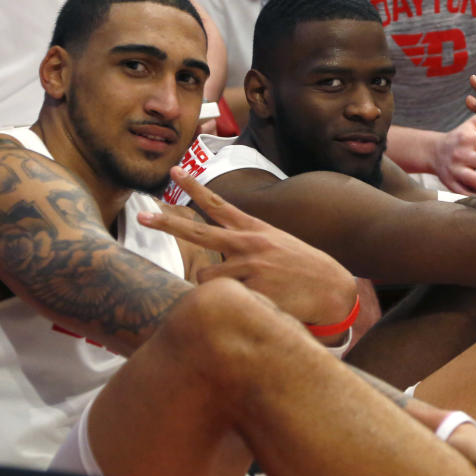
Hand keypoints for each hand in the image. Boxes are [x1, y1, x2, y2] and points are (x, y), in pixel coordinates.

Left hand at [138, 166, 357, 331]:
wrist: (333, 289)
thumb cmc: (306, 270)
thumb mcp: (279, 245)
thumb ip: (249, 244)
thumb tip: (222, 254)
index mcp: (254, 229)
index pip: (218, 203)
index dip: (193, 187)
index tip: (174, 170)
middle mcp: (248, 243)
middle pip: (197, 230)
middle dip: (166, 222)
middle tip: (141, 215)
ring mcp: (250, 266)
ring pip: (205, 277)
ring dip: (213, 287)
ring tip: (245, 291)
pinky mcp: (254, 291)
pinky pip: (224, 300)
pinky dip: (231, 305)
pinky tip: (257, 305)